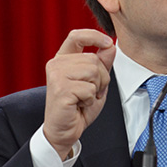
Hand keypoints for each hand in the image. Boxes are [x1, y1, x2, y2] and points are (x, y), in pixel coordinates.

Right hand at [43, 29, 115, 158]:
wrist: (64, 130)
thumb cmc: (77, 107)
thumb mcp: (95, 82)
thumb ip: (102, 63)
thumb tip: (110, 46)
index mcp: (63, 59)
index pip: (77, 36)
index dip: (94, 36)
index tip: (108, 43)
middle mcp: (57, 64)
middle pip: (93, 59)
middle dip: (101, 78)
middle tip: (91, 92)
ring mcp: (56, 76)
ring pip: (93, 72)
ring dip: (96, 89)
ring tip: (84, 98)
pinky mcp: (60, 90)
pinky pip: (89, 89)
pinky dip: (90, 100)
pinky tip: (79, 105)